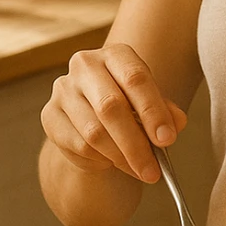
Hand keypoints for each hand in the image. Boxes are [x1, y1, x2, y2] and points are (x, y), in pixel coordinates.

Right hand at [41, 44, 187, 182]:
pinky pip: (78, 146)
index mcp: (116, 55)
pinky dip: (100, 160)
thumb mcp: (151, 104)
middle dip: (136, 144)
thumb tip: (176, 124)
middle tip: (153, 171)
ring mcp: (63, 90)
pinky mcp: (49, 115)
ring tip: (138, 170)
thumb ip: (165, 112)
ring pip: (94, 132)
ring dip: (120, 158)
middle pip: (111, 107)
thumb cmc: (129, 106)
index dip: (153, 111)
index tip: (167, 140)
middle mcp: (85, 66)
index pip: (135, 78)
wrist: (93, 117)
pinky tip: (110, 161)